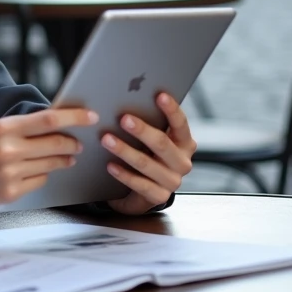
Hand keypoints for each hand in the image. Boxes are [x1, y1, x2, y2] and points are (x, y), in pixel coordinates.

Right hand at [0, 109, 97, 213]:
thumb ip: (21, 130)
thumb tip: (56, 126)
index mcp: (3, 128)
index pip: (49, 119)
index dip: (74, 117)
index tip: (91, 116)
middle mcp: (8, 149)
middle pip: (56, 143)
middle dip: (73, 143)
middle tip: (79, 144)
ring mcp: (10, 172)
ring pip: (51, 164)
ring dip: (63, 160)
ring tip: (65, 158)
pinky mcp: (11, 193)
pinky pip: (40, 181)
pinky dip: (42, 175)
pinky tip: (34, 173)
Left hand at [103, 93, 195, 214]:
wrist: (146, 190)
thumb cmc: (149, 156)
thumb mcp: (154, 140)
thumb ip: (151, 124)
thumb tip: (129, 100)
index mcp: (185, 143)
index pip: (181, 124)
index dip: (171, 109)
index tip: (159, 95)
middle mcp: (182, 162)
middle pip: (162, 143)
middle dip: (142, 130)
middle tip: (124, 118)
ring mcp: (172, 181)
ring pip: (147, 164)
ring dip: (125, 150)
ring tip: (107, 139)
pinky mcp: (159, 197)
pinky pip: (140, 184)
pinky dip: (123, 174)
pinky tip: (110, 165)